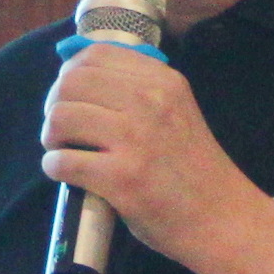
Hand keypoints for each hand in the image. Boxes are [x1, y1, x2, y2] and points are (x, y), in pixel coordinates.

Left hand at [39, 42, 262, 269]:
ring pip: (61, 117)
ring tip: (62, 149)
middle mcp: (150, 101)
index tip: (69, 97)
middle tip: (60, 129)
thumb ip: (139, 94)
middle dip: (54, 105)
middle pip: (71, 82)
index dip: (70, 74)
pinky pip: (63, 161)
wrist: (222, 219)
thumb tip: (78, 83)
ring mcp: (135, 138)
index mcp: (163, 81)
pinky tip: (65, 173)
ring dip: (51, 135)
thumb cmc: (193, 169)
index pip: (96, 55)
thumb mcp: (176, 112)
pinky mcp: (122, 177)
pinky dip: (54, 167)